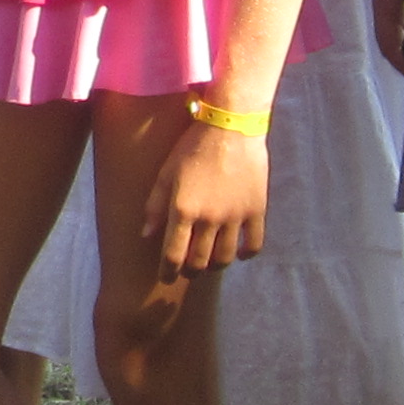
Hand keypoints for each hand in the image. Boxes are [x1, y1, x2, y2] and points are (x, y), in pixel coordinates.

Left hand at [142, 120, 268, 274]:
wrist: (230, 127)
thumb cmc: (192, 148)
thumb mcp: (166, 174)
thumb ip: (155, 206)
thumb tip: (147, 235)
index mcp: (183, 210)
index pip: (173, 254)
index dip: (168, 271)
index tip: (166, 278)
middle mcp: (209, 218)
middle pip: (199, 261)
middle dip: (190, 271)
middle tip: (187, 270)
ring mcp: (235, 216)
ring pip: (225, 257)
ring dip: (214, 266)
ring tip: (209, 263)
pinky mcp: (256, 210)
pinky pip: (253, 244)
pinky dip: (245, 254)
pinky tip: (238, 254)